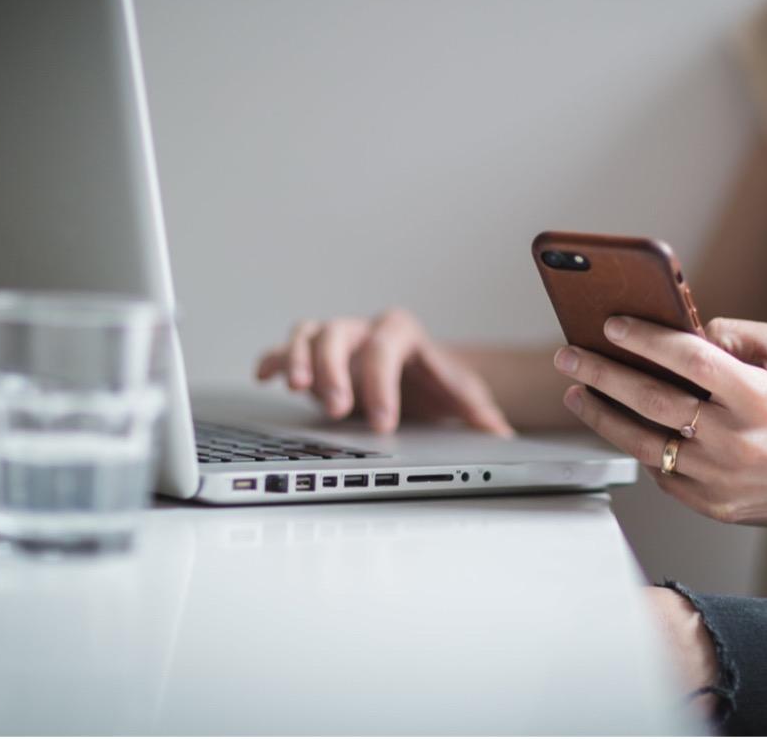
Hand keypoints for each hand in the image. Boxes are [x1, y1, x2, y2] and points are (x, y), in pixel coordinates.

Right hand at [255, 308, 513, 435]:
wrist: (417, 377)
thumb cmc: (434, 385)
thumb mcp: (460, 397)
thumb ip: (479, 414)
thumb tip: (501, 435)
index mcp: (402, 334)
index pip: (386, 349)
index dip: (382, 385)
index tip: (383, 423)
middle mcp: (363, 330)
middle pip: (339, 334)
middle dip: (335, 372)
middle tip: (338, 410)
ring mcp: (334, 340)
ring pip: (309, 334)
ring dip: (298, 359)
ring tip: (296, 388)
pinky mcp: (311, 357)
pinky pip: (283, 349)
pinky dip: (272, 360)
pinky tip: (265, 379)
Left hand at [553, 316, 766, 526]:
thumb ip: (737, 333)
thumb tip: (685, 329)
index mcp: (755, 396)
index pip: (686, 359)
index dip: (644, 340)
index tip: (609, 325)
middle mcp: (735, 439)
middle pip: (651, 401)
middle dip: (601, 374)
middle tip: (568, 356)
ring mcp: (722, 478)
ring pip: (644, 444)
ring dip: (602, 416)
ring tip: (576, 393)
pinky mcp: (716, 507)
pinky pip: (663, 475)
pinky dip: (640, 449)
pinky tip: (621, 428)